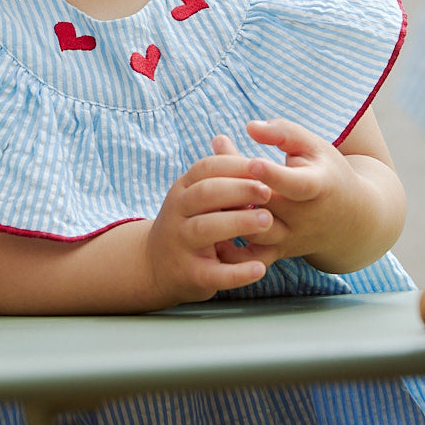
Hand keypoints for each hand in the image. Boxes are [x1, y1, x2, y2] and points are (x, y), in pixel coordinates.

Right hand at [144, 152, 273, 303]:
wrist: (155, 266)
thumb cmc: (190, 224)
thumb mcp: (198, 198)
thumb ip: (222, 179)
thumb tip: (243, 150)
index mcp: (182, 189)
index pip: (206, 168)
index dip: (235, 165)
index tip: (264, 165)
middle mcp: (177, 213)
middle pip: (205, 194)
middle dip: (239, 189)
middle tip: (269, 191)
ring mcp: (181, 244)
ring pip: (206, 229)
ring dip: (238, 223)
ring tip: (267, 221)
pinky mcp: (190, 274)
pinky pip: (214, 273)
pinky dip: (237, 273)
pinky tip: (260, 268)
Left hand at [209, 119, 384, 273]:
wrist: (350, 220)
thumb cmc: (326, 172)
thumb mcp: (314, 147)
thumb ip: (283, 133)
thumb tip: (249, 126)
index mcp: (318, 186)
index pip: (297, 185)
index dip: (275, 175)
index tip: (252, 164)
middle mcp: (304, 217)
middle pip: (266, 207)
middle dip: (237, 193)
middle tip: (209, 176)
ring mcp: (290, 238)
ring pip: (253, 232)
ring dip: (227, 217)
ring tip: (204, 198)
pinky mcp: (278, 252)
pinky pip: (249, 258)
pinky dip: (228, 249)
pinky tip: (210, 228)